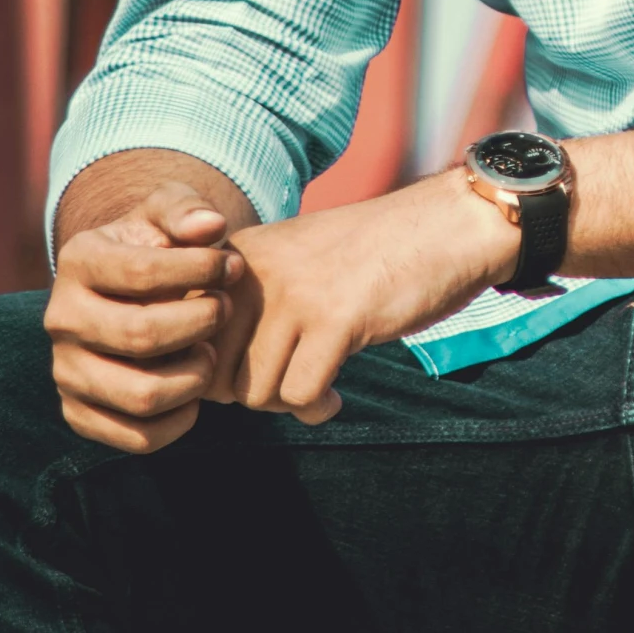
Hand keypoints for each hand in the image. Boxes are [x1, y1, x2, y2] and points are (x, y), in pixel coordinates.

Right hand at [45, 183, 244, 452]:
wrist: (127, 290)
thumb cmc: (157, 245)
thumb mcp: (168, 211)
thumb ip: (187, 209)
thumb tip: (210, 226)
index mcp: (79, 261)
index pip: (143, 273)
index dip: (201, 271)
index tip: (232, 267)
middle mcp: (61, 318)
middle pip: (142, 335)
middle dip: (201, 322)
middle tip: (223, 309)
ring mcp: (65, 371)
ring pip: (141, 394)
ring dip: (194, 376)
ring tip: (209, 351)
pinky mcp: (78, 413)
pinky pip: (137, 438)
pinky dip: (180, 420)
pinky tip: (196, 386)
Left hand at [208, 172, 519, 420]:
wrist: (446, 226)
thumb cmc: (368, 257)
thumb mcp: (291, 267)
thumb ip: (245, 313)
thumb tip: (210, 392)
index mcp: (237, 257)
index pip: (187, 339)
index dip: (217, 372)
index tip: (259, 368)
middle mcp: (255, 273)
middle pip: (217, 375)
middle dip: (252, 392)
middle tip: (291, 381)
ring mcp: (294, 295)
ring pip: (254, 393)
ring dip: (287, 402)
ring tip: (317, 386)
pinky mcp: (335, 321)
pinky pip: (301, 396)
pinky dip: (317, 407)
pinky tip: (337, 393)